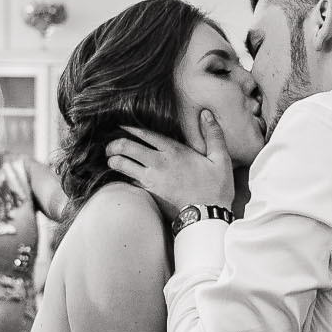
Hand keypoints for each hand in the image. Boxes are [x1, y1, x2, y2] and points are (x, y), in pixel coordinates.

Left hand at [105, 110, 234, 217]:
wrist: (206, 218)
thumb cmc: (215, 189)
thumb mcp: (220, 159)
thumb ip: (214, 134)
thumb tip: (207, 114)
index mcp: (174, 151)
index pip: (145, 134)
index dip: (130, 128)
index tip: (120, 125)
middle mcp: (158, 163)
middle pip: (127, 147)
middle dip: (114, 144)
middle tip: (110, 145)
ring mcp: (151, 179)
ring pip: (123, 165)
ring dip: (114, 160)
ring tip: (111, 159)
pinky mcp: (149, 194)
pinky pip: (129, 182)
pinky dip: (123, 177)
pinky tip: (121, 176)